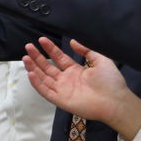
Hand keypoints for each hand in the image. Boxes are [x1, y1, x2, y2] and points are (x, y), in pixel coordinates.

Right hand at [23, 37, 140, 139]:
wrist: (114, 100)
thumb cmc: (110, 81)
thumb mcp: (101, 60)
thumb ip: (86, 51)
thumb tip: (73, 41)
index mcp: (75, 70)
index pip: (58, 58)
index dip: (50, 49)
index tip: (41, 40)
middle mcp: (66, 79)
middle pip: (47, 67)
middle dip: (37, 57)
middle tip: (28, 47)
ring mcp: (62, 90)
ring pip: (43, 78)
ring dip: (34, 68)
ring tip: (25, 57)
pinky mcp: (59, 100)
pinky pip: (45, 91)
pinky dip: (37, 83)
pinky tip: (31, 74)